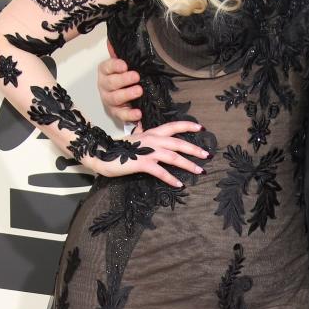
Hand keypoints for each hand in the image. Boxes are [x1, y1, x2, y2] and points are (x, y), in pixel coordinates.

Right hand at [91, 121, 205, 187]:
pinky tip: (179, 184)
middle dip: (195, 149)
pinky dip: (171, 178)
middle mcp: (152, 140)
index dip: (188, 126)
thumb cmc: (117, 148)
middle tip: (207, 155)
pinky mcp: (142, 163)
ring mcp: (148, 151)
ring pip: (173, 157)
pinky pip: (160, 171)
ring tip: (200, 171)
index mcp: (151, 132)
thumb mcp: (132, 138)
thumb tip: (141, 124)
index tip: (201, 128)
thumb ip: (140, 132)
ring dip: (189, 164)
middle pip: (178, 142)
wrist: (101, 154)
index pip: (173, 126)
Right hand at [99, 45, 142, 126]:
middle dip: (123, 80)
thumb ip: (122, 53)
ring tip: (139, 90)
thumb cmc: (124, 77)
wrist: (125, 96)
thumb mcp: (124, 65)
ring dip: (127, 95)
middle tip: (136, 76)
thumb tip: (115, 40)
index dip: (115, 66)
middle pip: (111, 83)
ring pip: (115, 98)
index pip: (107, 67)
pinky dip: (130, 115)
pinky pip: (121, 115)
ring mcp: (109, 100)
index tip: (124, 65)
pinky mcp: (116, 113)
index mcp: (105, 71)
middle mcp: (104, 86)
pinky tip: (138, 114)